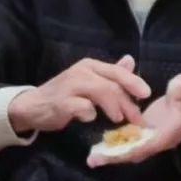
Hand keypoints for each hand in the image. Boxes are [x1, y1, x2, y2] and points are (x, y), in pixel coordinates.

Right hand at [7, 57, 149, 134]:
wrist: (33, 106)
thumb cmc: (64, 94)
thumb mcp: (88, 81)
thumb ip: (109, 74)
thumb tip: (130, 60)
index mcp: (89, 66)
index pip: (116, 71)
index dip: (133, 82)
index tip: (147, 94)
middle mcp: (80, 72)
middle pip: (112, 84)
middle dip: (127, 102)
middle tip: (136, 119)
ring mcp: (70, 86)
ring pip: (101, 92)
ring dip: (114, 108)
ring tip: (118, 119)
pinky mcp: (62, 102)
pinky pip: (83, 107)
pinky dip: (90, 114)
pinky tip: (89, 119)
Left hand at [87, 73, 180, 166]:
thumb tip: (179, 88)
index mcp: (169, 130)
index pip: (149, 142)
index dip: (132, 148)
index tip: (113, 152)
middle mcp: (158, 140)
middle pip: (136, 152)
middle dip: (116, 156)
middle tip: (94, 160)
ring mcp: (149, 139)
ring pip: (129, 150)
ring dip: (111, 155)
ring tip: (92, 159)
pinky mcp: (142, 135)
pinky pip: (127, 144)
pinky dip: (113, 148)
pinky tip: (96, 151)